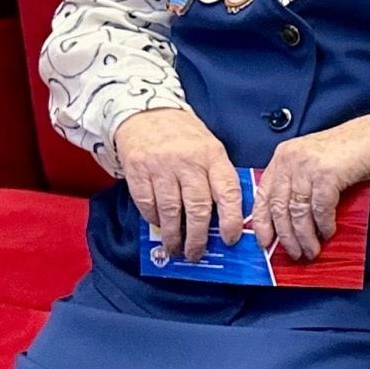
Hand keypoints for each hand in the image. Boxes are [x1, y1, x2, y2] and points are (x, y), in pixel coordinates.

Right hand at [113, 107, 241, 261]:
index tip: (231, 239)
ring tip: (176, 249)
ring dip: (174, 235)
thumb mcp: (210, 149)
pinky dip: (154, 219)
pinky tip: (159, 227)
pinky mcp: (138, 172)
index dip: (231, 219)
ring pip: (170, 210)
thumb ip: (218, 178)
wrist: (146, 114)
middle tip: (197, 254)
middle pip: (197, 207)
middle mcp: (188, 162)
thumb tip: (227, 217)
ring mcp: (161, 167)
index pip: (228, 191)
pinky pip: (147, 203)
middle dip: (198, 237)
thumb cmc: (185, 137)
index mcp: (213, 156)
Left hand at [252, 113, 369, 260]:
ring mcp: (308, 166)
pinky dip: (324, 224)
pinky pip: (320, 208)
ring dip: (305, 236)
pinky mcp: (328, 174)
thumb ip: (298, 182)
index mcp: (283, 156)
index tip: (265, 241)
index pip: (263, 194)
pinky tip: (329, 232)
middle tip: (294, 253)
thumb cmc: (352, 150)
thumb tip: (291, 219)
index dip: (262, 222)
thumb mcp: (314, 161)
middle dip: (286, 236)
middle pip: (279, 207)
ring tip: (311, 250)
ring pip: (298, 212)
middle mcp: (291, 160)